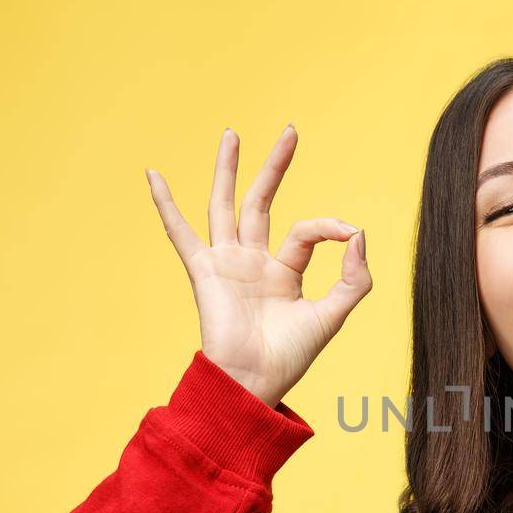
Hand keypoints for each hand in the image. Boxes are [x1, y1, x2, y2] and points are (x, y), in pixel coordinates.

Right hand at [146, 126, 371, 407]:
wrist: (255, 381)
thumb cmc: (290, 357)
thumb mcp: (333, 314)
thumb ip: (353, 278)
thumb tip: (358, 234)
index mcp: (283, 272)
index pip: (305, 232)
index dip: (329, 227)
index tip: (349, 233)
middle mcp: (253, 262)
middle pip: (261, 202)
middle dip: (274, 167)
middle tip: (290, 131)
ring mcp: (227, 263)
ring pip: (226, 205)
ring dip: (228, 169)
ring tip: (232, 134)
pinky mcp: (205, 270)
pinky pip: (180, 233)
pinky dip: (166, 205)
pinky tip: (154, 176)